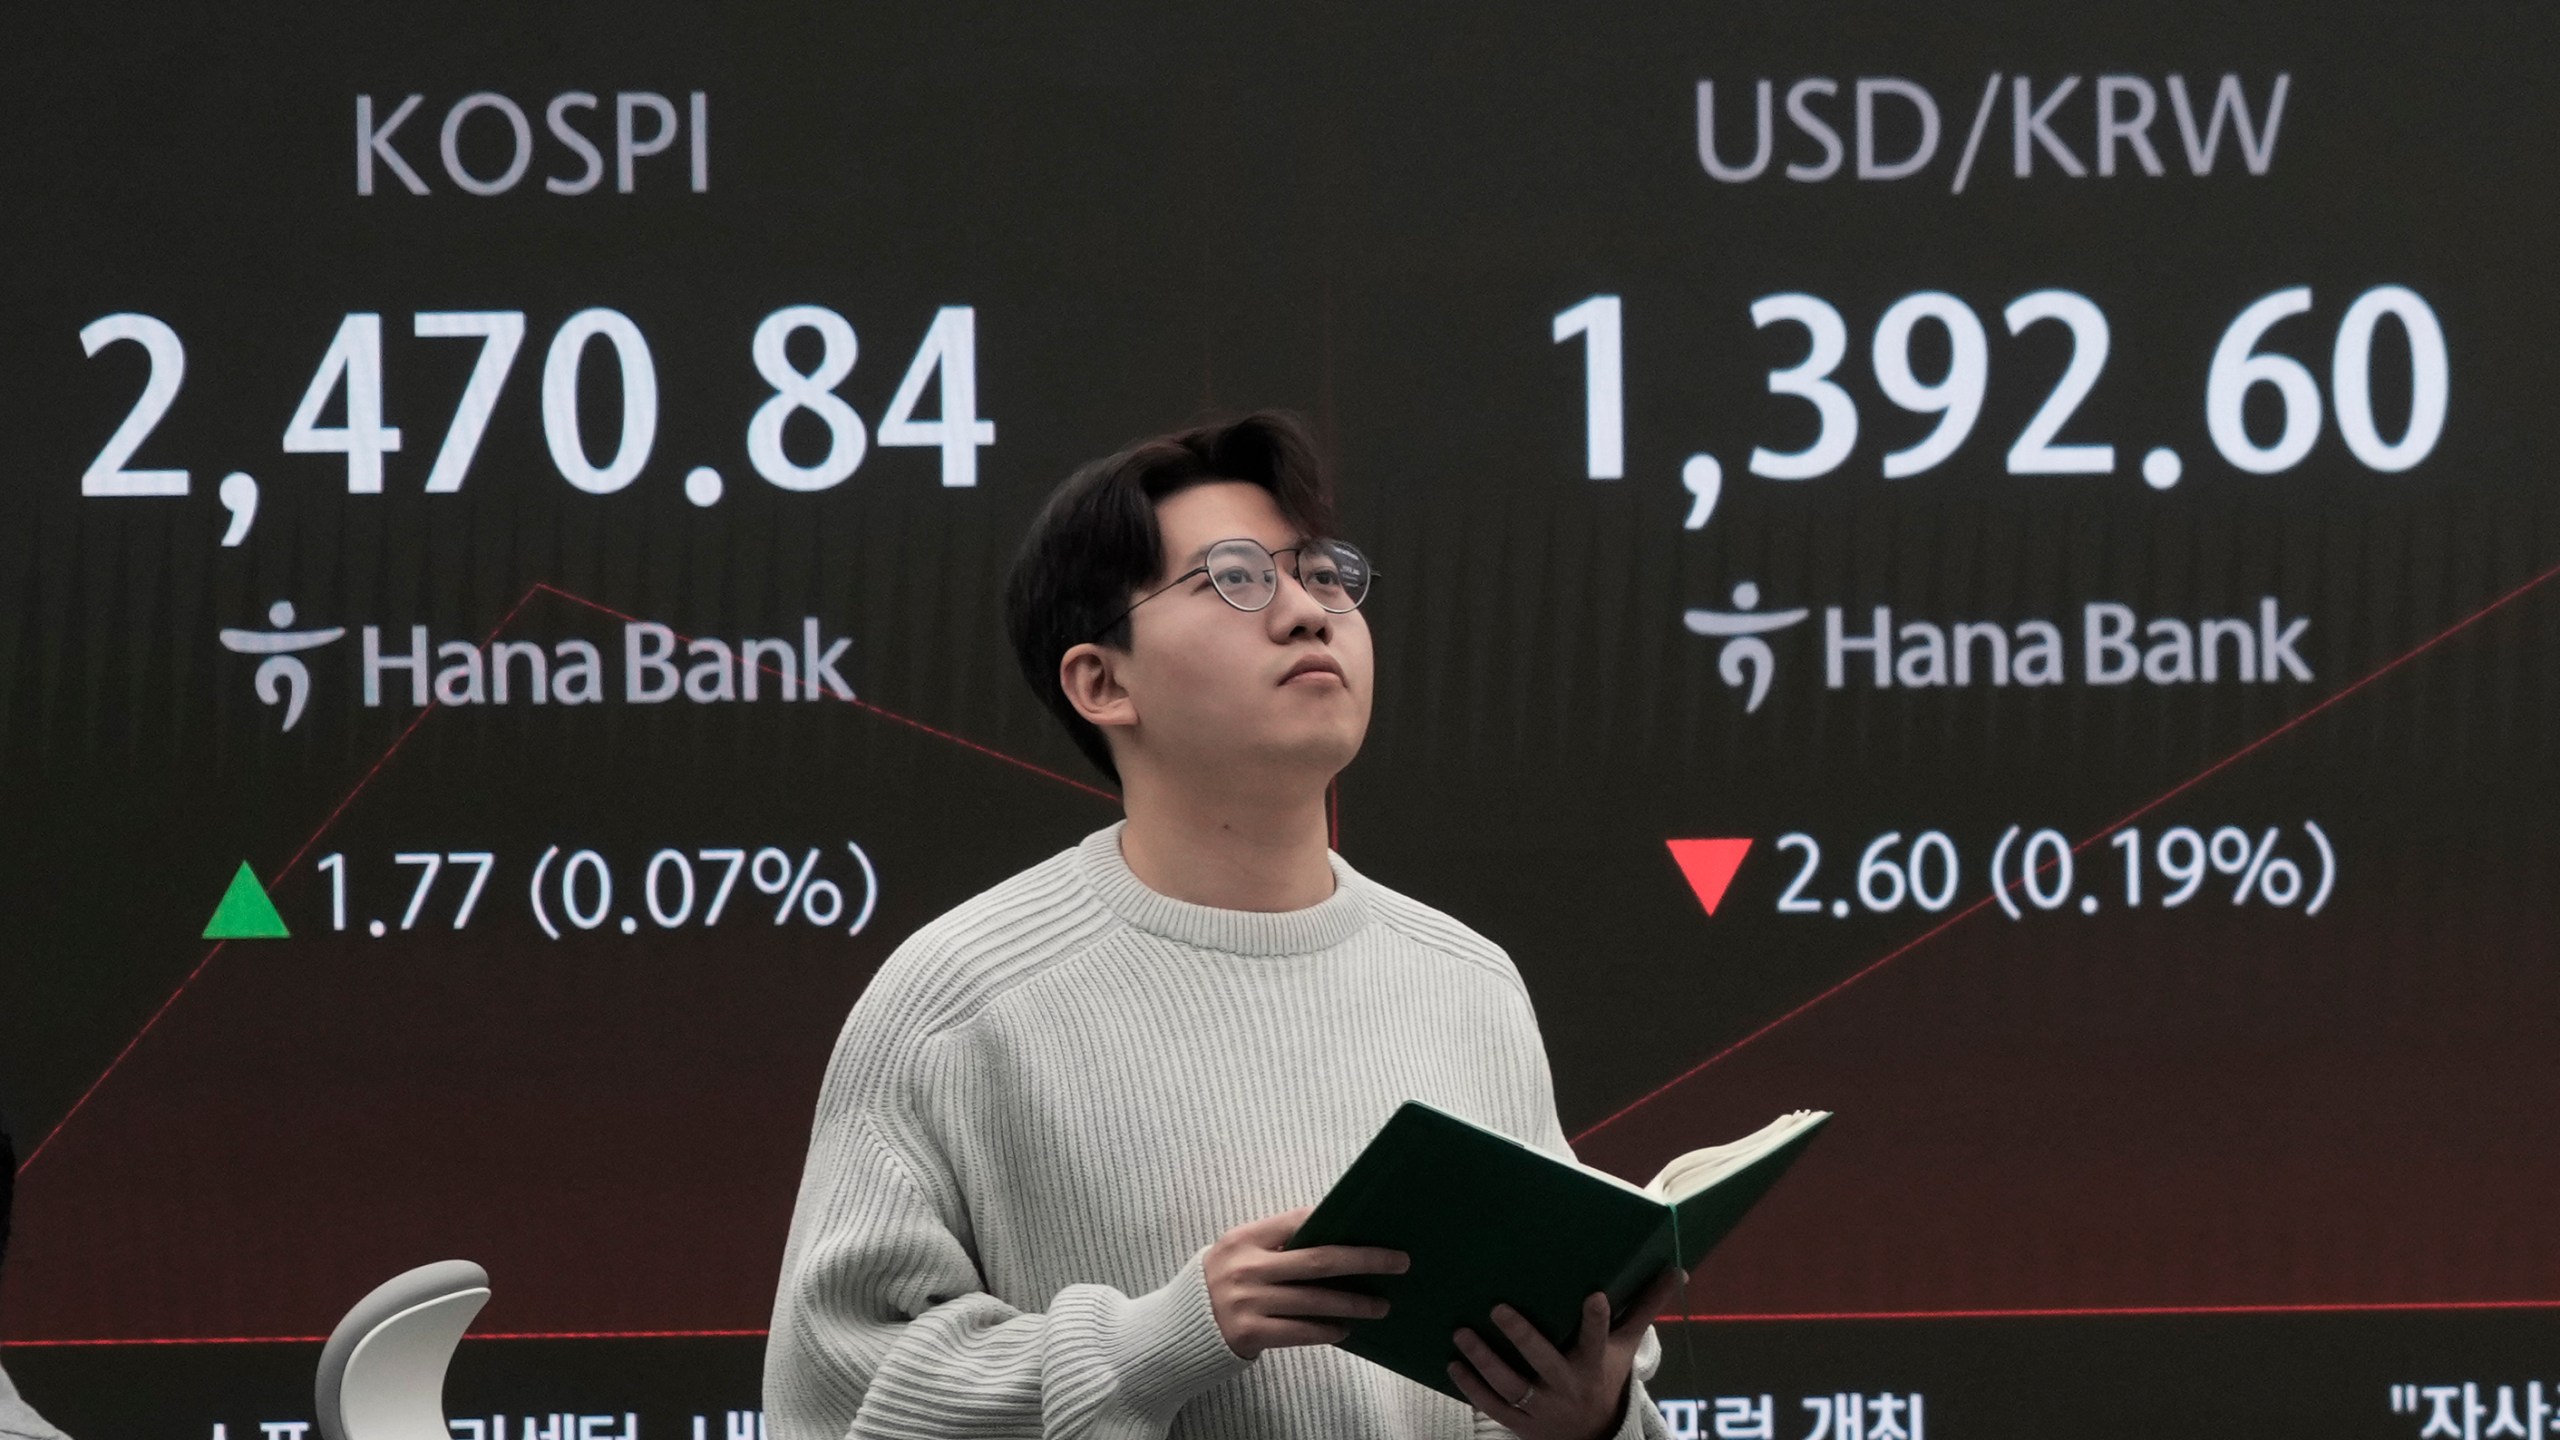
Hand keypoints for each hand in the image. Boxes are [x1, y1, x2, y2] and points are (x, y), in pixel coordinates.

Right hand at [1204, 1204, 1409, 1359]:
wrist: (1173, 1331)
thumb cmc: (1217, 1287)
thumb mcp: (1235, 1256)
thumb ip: (1273, 1247)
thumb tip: (1333, 1238)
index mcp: (1243, 1238)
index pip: (1299, 1221)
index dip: (1337, 1222)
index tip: (1373, 1225)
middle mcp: (1245, 1267)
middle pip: (1319, 1261)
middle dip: (1365, 1260)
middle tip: (1399, 1261)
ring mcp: (1247, 1302)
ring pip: (1316, 1301)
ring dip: (1355, 1303)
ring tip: (1382, 1305)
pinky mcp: (1249, 1334)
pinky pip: (1301, 1332)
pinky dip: (1328, 1331)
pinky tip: (1346, 1330)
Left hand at [1448, 1266, 1684, 1439]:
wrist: (1594, 1436)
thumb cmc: (1606, 1376)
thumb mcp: (1626, 1346)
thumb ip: (1645, 1307)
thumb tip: (1678, 1270)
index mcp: (1594, 1363)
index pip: (1599, 1339)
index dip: (1597, 1320)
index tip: (1594, 1295)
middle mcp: (1568, 1386)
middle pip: (1544, 1362)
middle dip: (1522, 1337)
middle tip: (1498, 1307)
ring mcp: (1543, 1408)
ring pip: (1511, 1386)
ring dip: (1484, 1361)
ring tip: (1462, 1333)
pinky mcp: (1520, 1424)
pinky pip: (1493, 1407)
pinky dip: (1472, 1387)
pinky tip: (1453, 1364)